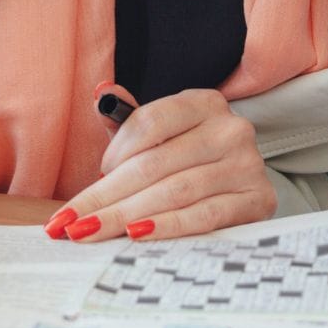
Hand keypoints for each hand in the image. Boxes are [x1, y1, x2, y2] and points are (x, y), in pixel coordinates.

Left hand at [48, 88, 275, 242]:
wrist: (242, 188)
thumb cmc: (188, 159)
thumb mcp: (160, 134)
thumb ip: (128, 117)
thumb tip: (102, 93)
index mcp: (205, 103)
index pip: (150, 122)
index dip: (116, 151)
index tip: (94, 174)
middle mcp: (231, 129)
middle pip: (155, 164)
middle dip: (105, 195)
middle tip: (69, 221)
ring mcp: (248, 165)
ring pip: (175, 192)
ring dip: (125, 215)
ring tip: (90, 232)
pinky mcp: (257, 201)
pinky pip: (204, 216)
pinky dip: (168, 227)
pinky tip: (136, 234)